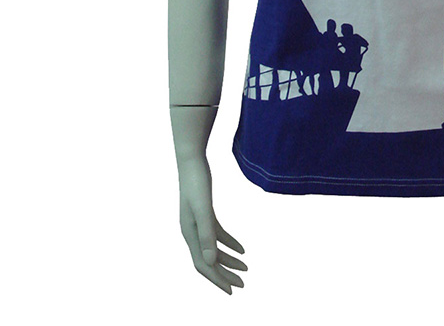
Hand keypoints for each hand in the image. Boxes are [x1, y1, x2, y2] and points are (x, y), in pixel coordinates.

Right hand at [176, 155, 246, 292]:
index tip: (233, 290)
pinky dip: (229, 243)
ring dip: (228, 260)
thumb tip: (212, 261)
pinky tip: (242, 248)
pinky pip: (217, 235)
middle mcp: (191, 232)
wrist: (192, 160)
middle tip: (243, 284)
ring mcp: (197, 223)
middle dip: (224, 274)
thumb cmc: (197, 182)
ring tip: (245, 268)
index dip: (218, 279)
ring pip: (213, 249)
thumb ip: (208, 234)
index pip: (204, 265)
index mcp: (189, 234)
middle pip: (208, 261)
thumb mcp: (204, 208)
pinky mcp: (205, 213)